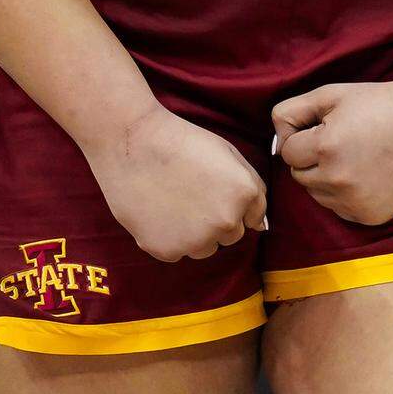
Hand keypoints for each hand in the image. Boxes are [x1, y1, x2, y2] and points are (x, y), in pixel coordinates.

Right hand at [85, 101, 267, 264]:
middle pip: (230, 235)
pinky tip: (157, 209)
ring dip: (194, 232)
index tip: (211, 186)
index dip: (231, 201)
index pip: (252, 218)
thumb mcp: (228, 153)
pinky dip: (169, 236)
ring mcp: (196, 240)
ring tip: (173, 199)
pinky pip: (177, 251)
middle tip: (191, 191)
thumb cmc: (181, 142)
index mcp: (244, 195)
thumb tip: (259, 226)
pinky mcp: (168, 251)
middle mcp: (225, 222)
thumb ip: (252, 188)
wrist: (132, 142)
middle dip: (216, 219)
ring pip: (204, 247)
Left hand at [271, 78, 392, 226]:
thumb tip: (276, 141)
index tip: (327, 125)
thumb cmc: (375, 102)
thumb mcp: (329, 95)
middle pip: (299, 176)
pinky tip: (367, 173)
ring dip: (326, 177)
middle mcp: (339, 180)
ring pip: (317, 194)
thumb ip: (290, 112)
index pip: (287, 152)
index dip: (303, 136)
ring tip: (356, 154)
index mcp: (326, 148)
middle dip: (312, 158)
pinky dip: (344, 193)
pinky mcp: (371, 217)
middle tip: (343, 138)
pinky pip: (338, 208)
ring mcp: (356, 202)